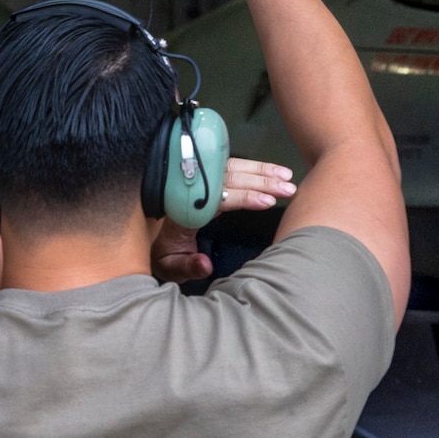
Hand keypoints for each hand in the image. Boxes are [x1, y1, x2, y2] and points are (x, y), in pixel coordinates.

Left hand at [149, 157, 297, 282]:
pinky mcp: (207, 180)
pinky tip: (274, 172)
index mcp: (182, 210)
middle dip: (260, 182)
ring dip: (261, 171)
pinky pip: (231, 169)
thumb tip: (206, 264)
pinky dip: (254, 168)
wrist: (151, 239)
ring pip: (231, 169)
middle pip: (227, 179)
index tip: (267, 202)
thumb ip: (187, 267)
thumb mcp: (170, 268)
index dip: (242, 197)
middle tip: (287, 189)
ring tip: (287, 177)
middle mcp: (191, 191)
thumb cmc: (163, 255)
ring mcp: (199, 183)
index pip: (215, 198)